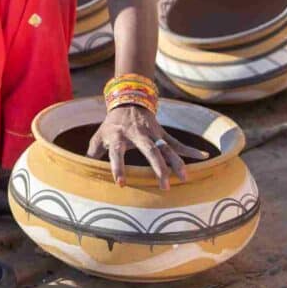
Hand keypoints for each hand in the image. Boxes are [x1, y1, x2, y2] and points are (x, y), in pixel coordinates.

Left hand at [87, 104, 207, 189]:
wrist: (128, 101)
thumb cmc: (110, 125)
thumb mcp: (98, 137)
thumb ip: (91, 154)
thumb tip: (81, 172)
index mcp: (118, 136)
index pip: (116, 153)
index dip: (118, 167)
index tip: (121, 183)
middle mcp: (137, 134)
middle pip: (149, 151)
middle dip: (158, 168)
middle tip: (164, 186)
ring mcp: (152, 133)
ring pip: (167, 148)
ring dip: (177, 162)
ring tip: (184, 177)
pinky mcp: (162, 133)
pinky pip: (177, 142)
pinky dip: (190, 150)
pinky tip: (204, 156)